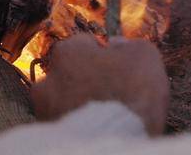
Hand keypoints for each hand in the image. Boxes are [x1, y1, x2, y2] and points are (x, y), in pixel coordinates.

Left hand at [31, 37, 168, 135]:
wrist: (112, 146)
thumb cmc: (131, 95)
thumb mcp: (146, 57)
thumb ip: (131, 45)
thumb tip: (118, 45)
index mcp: (68, 52)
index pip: (84, 44)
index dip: (104, 56)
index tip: (119, 69)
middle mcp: (48, 78)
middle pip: (70, 74)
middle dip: (87, 82)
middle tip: (112, 96)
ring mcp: (45, 110)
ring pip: (64, 102)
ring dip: (79, 106)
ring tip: (105, 118)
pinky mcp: (49, 136)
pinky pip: (65, 126)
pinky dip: (77, 127)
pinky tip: (97, 131)